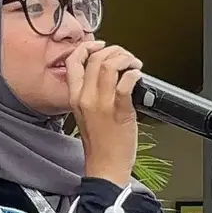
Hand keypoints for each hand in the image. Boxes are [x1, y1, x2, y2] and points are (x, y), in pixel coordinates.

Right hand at [67, 40, 142, 187]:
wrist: (105, 167)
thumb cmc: (99, 144)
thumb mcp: (84, 114)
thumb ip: (90, 93)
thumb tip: (107, 74)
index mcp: (75, 97)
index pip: (74, 61)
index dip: (88, 47)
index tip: (101, 46)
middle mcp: (85, 98)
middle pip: (95, 58)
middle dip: (115, 51)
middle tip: (126, 57)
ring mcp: (102, 104)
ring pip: (110, 66)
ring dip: (126, 59)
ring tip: (134, 65)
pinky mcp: (119, 111)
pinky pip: (126, 83)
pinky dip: (134, 74)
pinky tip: (138, 76)